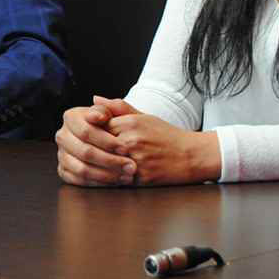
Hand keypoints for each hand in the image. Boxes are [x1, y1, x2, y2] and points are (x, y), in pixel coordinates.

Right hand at [56, 102, 136, 186]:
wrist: (113, 141)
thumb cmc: (117, 125)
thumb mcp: (118, 114)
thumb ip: (112, 106)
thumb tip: (97, 101)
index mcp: (71, 117)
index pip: (86, 131)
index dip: (107, 141)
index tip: (125, 148)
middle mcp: (62, 135)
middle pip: (84, 151)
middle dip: (110, 161)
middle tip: (130, 166)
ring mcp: (62, 154)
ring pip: (82, 169)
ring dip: (106, 175)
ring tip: (126, 176)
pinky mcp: (64, 170)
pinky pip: (78, 181)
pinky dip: (98, 183)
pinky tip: (115, 182)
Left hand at [98, 97, 221, 184]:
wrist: (190, 155)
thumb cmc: (166, 135)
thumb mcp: (143, 116)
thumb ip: (117, 108)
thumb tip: (94, 99)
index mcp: (131, 123)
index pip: (97, 125)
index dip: (92, 131)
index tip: (90, 135)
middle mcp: (132, 141)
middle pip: (98, 145)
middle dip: (92, 149)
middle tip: (88, 151)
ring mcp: (136, 160)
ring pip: (105, 164)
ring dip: (99, 165)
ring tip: (96, 163)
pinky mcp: (140, 178)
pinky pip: (117, 179)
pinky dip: (111, 177)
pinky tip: (109, 175)